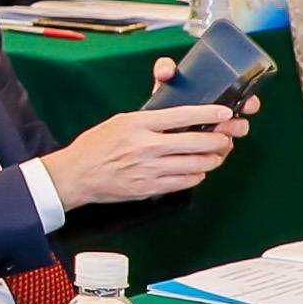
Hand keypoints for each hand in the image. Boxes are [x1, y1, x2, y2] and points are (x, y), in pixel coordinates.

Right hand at [38, 102, 244, 209]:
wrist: (77, 174)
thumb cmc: (97, 145)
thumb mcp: (121, 121)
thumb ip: (150, 118)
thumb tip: (180, 117)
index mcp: (138, 124)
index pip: (182, 115)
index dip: (208, 115)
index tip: (224, 114)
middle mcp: (146, 146)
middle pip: (196, 142)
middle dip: (218, 140)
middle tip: (225, 138)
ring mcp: (148, 169)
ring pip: (195, 165)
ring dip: (212, 160)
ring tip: (216, 155)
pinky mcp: (149, 188)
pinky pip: (184, 183)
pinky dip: (196, 176)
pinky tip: (197, 171)